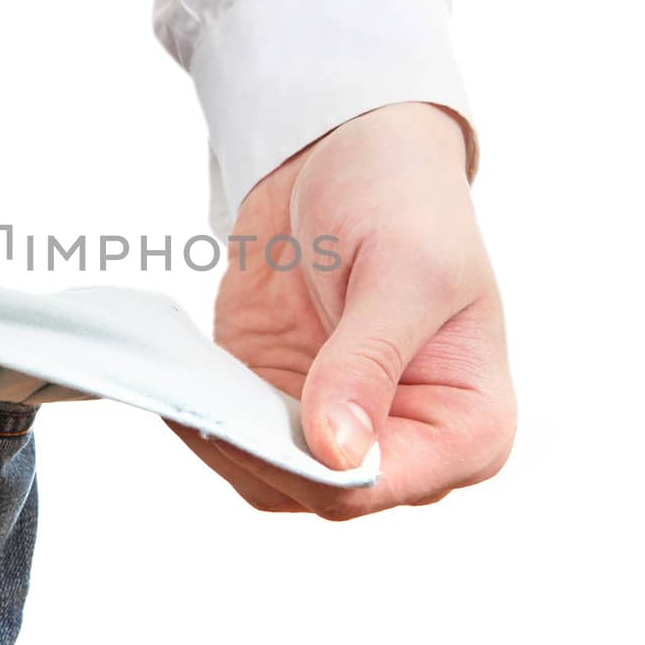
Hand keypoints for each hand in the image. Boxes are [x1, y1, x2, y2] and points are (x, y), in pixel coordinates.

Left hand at [172, 102, 514, 518]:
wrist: (347, 150)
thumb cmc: (404, 199)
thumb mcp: (403, 271)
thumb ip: (369, 362)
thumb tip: (340, 454)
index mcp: (468, 427)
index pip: (383, 484)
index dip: (318, 469)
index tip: (260, 426)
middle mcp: (406, 446)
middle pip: (319, 493)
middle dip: (257, 454)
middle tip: (199, 404)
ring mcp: (335, 429)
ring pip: (267, 480)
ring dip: (220, 441)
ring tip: (180, 392)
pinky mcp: (278, 404)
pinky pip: (232, 441)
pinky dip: (203, 418)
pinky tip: (175, 383)